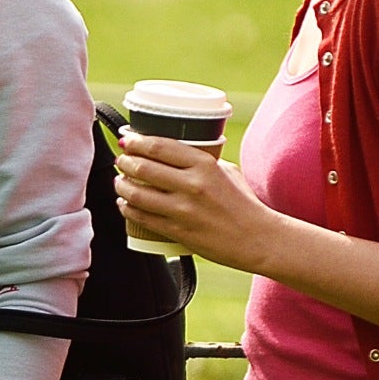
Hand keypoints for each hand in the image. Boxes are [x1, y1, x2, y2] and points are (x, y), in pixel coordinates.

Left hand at [114, 131, 285, 274]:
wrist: (258, 240)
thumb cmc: (245, 204)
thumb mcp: (227, 172)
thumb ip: (203, 162)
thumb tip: (177, 155)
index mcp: (204, 164)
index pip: (159, 146)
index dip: (136, 141)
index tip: (127, 139)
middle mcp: (192, 184)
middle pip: (143, 167)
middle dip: (125, 161)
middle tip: (121, 160)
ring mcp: (184, 210)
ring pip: (138, 193)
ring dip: (122, 186)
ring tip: (120, 182)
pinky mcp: (178, 232)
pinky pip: (143, 217)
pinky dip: (128, 209)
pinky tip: (124, 204)